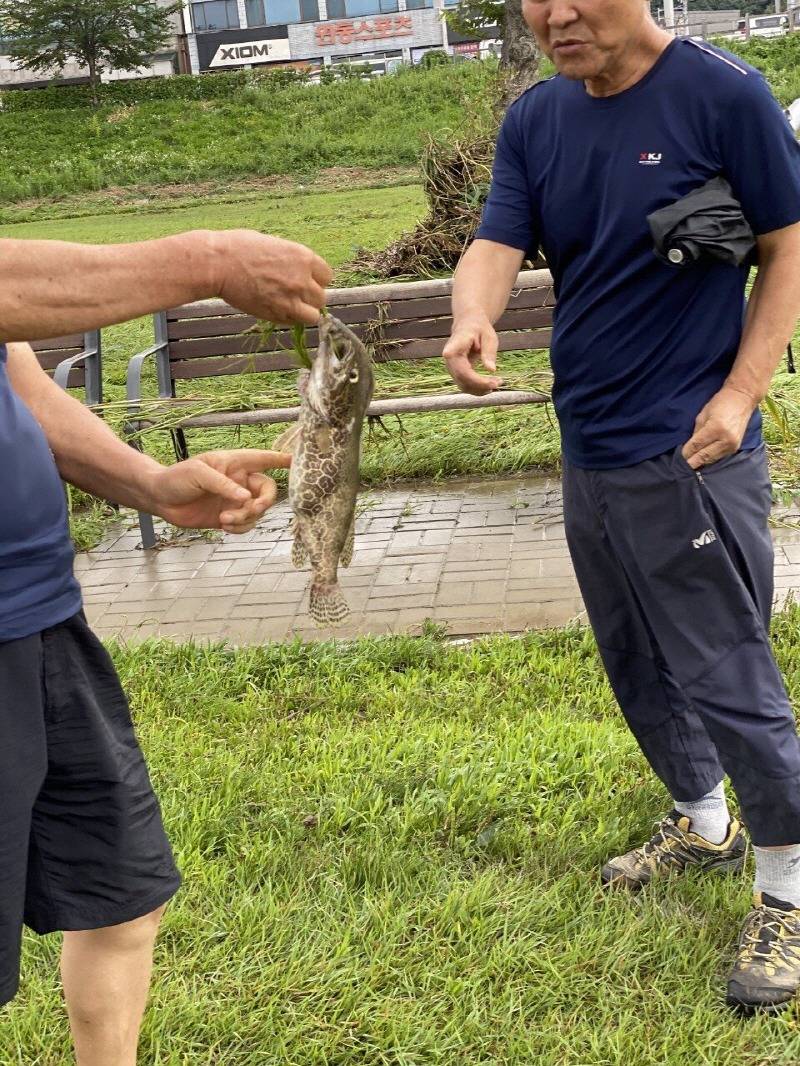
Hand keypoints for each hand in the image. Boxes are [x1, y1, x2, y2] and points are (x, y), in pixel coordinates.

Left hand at [149, 449, 290, 533]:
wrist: (160, 499)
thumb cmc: (176, 478)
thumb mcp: (198, 474)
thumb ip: (223, 485)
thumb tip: (245, 498)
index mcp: (234, 463)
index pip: (264, 459)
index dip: (282, 460)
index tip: (299, 462)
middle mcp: (239, 481)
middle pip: (267, 490)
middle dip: (261, 503)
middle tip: (248, 509)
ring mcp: (235, 499)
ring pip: (258, 511)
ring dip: (246, 518)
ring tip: (225, 520)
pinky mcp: (229, 516)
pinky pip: (247, 524)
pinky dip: (241, 528)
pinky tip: (225, 526)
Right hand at [207, 230, 332, 324]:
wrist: (219, 264)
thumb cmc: (239, 247)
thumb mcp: (273, 244)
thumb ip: (290, 259)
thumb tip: (295, 267)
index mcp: (303, 257)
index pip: (327, 276)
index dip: (316, 280)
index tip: (306, 281)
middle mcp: (303, 279)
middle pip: (321, 297)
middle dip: (310, 297)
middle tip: (293, 294)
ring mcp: (292, 299)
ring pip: (313, 315)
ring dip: (304, 312)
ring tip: (289, 307)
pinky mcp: (278, 314)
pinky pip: (294, 323)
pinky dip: (289, 319)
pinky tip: (276, 309)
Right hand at [442, 316, 502, 395]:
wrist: (468, 327)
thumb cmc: (480, 330)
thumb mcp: (488, 337)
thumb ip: (489, 352)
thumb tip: (491, 369)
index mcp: (457, 343)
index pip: (452, 349)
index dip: (450, 351)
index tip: (447, 353)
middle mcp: (450, 358)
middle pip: (462, 376)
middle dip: (480, 383)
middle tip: (499, 382)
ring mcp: (451, 369)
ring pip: (464, 385)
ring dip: (481, 389)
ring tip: (498, 383)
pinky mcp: (456, 375)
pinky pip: (465, 386)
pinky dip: (478, 389)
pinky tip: (490, 385)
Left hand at [681, 385, 757, 469]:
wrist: (742, 399)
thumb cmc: (720, 403)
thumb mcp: (703, 415)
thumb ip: (696, 432)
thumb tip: (689, 447)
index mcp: (715, 428)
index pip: (697, 445)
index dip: (686, 453)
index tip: (679, 458)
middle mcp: (726, 439)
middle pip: (704, 456)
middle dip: (692, 462)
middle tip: (681, 468)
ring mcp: (732, 445)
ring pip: (711, 459)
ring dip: (700, 462)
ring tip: (690, 466)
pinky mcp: (735, 448)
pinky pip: (719, 457)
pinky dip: (710, 459)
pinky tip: (702, 460)